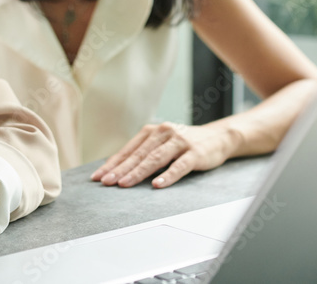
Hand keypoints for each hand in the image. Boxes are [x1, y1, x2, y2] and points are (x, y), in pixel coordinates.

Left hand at [91, 122, 237, 188]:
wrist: (218, 137)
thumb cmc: (185, 144)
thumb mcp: (162, 144)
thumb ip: (144, 153)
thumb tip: (118, 170)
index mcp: (152, 131)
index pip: (128, 150)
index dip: (112, 163)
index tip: (98, 176)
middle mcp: (164, 133)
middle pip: (138, 154)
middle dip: (120, 169)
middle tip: (106, 182)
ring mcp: (179, 142)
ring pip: (155, 159)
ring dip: (138, 172)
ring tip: (124, 184)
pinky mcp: (194, 153)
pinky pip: (179, 166)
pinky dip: (168, 175)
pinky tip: (157, 184)